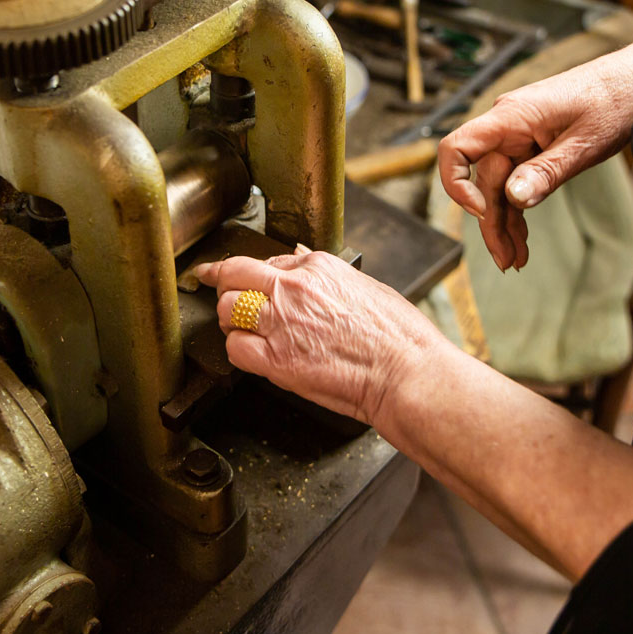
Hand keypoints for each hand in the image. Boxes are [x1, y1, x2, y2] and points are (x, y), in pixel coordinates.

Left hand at [194, 246, 453, 426]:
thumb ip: (327, 275)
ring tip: (246, 332)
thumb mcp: (366, 286)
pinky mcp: (276, 359)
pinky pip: (236, 349)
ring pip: (228, 310)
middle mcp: (293, 289)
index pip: (267, 262)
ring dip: (232, 322)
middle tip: (225, 298)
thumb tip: (302, 261)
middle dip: (226, 287)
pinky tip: (255, 357)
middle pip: (234, 275)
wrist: (407, 372)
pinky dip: (240, 352)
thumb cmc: (399, 336)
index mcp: (317, 267)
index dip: (254, 275)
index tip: (242, 278)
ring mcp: (281, 322)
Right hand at [438, 15, 632, 270]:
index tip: (482, 212)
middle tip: (507, 260)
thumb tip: (513, 199)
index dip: (457, 183)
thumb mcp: (584, 144)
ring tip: (515, 259)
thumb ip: (546, 172)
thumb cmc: (614, 100)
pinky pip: (516, 179)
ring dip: (505, 222)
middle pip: (483, 180)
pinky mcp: (532, 144)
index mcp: (511, 117)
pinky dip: (519, 208)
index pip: (457, 147)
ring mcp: (518, 136)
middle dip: (492, 222)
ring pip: (499, 186)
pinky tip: (522, 236)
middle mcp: (507, 125)